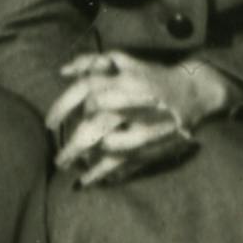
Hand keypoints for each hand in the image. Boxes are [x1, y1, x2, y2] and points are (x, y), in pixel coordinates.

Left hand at [46, 51, 231, 185]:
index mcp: (122, 81)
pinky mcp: (151, 146)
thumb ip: (92, 63)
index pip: (85, 91)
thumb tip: (62, 71)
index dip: (63, 106)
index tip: (49, 122)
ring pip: (107, 147)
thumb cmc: (151, 75)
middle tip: (56, 155)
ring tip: (67, 164)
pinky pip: (124, 162)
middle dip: (73, 143)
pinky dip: (102, 173)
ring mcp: (143, 128)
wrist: (192, 92)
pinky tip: (85, 181)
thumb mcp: (124, 61)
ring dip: (85, 157)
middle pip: (94, 125)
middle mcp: (132, 104)